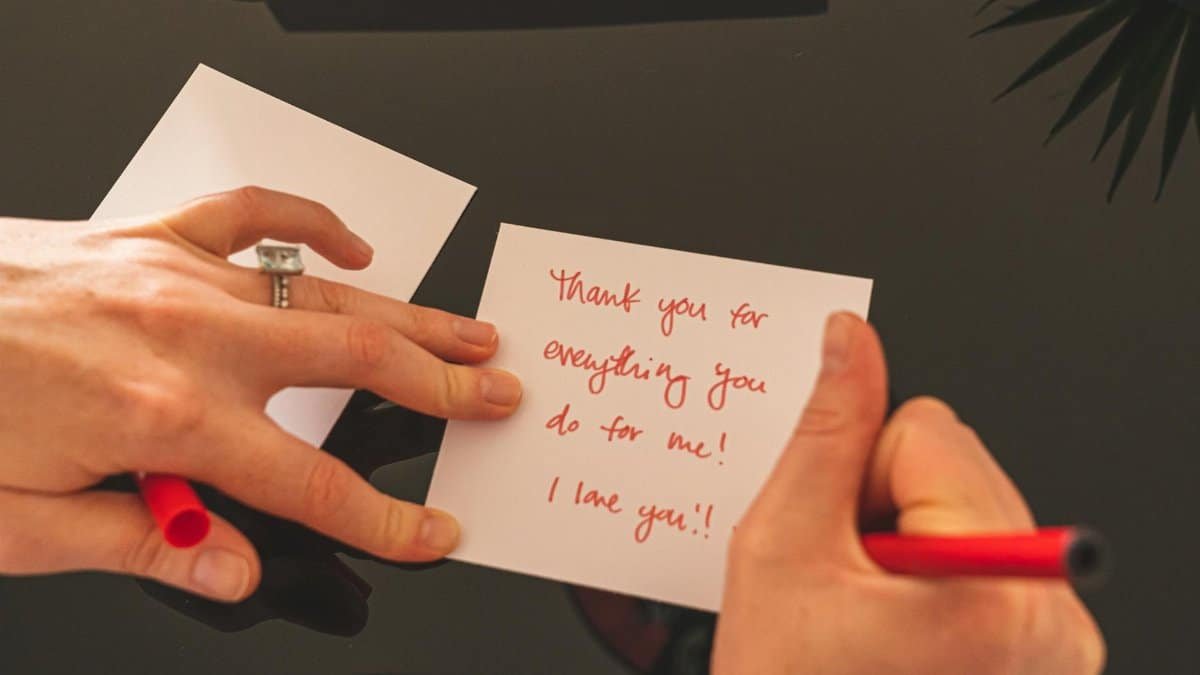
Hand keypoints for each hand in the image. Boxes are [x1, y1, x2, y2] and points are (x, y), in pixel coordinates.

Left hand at [0, 187, 521, 601]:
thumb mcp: (20, 526)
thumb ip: (143, 543)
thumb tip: (231, 571)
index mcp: (164, 418)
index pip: (310, 483)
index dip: (385, 519)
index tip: (433, 532)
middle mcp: (187, 339)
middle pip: (352, 367)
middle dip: (442, 387)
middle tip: (500, 396)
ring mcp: (177, 278)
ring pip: (327, 296)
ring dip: (411, 317)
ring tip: (471, 333)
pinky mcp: (149, 238)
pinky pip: (254, 217)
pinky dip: (314, 227)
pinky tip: (356, 251)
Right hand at [712, 313, 1103, 673]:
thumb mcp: (782, 548)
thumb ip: (825, 429)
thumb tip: (848, 340)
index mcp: (992, 587)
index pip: (925, 430)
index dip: (855, 477)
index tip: (837, 542)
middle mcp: (1051, 616)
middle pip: (959, 464)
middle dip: (886, 507)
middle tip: (849, 586)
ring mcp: (1059, 642)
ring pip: (971, 504)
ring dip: (908, 541)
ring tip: (871, 616)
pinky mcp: (1051, 653)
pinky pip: (991, 554)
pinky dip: (936, 573)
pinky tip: (898, 626)